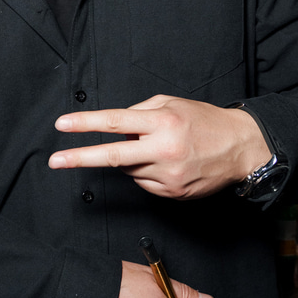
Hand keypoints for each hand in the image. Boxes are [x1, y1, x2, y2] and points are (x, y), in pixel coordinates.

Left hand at [51, 95, 269, 198]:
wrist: (241, 148)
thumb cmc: (205, 122)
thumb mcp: (172, 103)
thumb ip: (140, 112)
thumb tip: (116, 128)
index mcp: (163, 122)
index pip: (116, 121)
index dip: (86, 124)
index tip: (63, 125)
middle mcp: (165, 149)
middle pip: (114, 156)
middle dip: (80, 158)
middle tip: (55, 161)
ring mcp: (169, 175)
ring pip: (130, 169)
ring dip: (131, 159)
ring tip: (157, 149)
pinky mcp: (173, 193)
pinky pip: (144, 182)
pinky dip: (146, 172)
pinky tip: (166, 164)